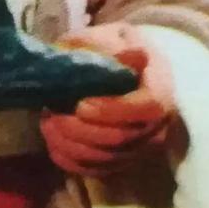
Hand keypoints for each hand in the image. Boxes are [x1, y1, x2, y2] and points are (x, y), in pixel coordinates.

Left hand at [38, 23, 184, 177]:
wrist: (119, 69)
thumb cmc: (112, 49)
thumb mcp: (109, 37)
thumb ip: (111, 48)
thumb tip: (135, 55)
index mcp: (161, 89)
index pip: (147, 109)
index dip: (113, 110)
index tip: (81, 104)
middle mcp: (157, 125)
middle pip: (122, 138)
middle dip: (82, 129)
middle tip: (53, 112)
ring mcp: (140, 148)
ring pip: (106, 158)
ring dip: (71, 143)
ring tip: (48, 120)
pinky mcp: (121, 161)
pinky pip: (95, 170)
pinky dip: (69, 158)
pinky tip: (52, 137)